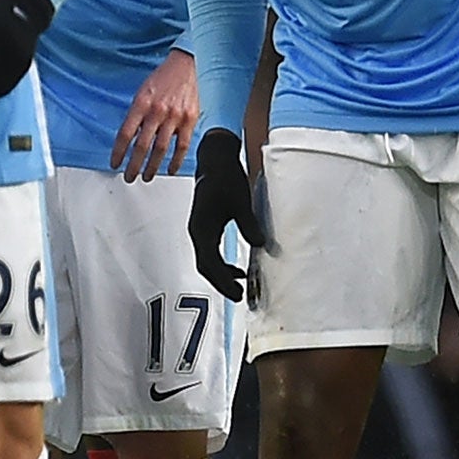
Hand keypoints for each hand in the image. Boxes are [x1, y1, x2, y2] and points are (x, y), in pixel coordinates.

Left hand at [111, 48, 198, 181]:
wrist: (184, 65)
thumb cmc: (161, 79)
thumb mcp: (141, 93)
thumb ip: (135, 116)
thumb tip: (130, 139)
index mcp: (141, 104)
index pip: (125, 134)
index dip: (119, 152)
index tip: (115, 163)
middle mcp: (157, 111)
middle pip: (142, 146)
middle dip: (134, 165)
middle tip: (129, 176)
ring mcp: (175, 117)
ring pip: (161, 149)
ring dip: (152, 166)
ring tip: (146, 176)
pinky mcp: (190, 120)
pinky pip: (182, 146)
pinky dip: (176, 160)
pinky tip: (170, 168)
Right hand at [187, 128, 264, 300]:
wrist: (215, 162)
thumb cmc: (226, 178)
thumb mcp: (240, 201)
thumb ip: (249, 224)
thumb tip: (261, 244)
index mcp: (201, 227)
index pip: (209, 262)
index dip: (223, 280)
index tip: (237, 293)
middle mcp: (197, 232)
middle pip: (205, 266)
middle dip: (221, 283)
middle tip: (239, 297)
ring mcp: (200, 231)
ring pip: (207, 261)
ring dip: (221, 276)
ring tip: (240, 288)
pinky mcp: (207, 228)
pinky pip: (211, 253)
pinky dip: (222, 265)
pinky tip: (237, 269)